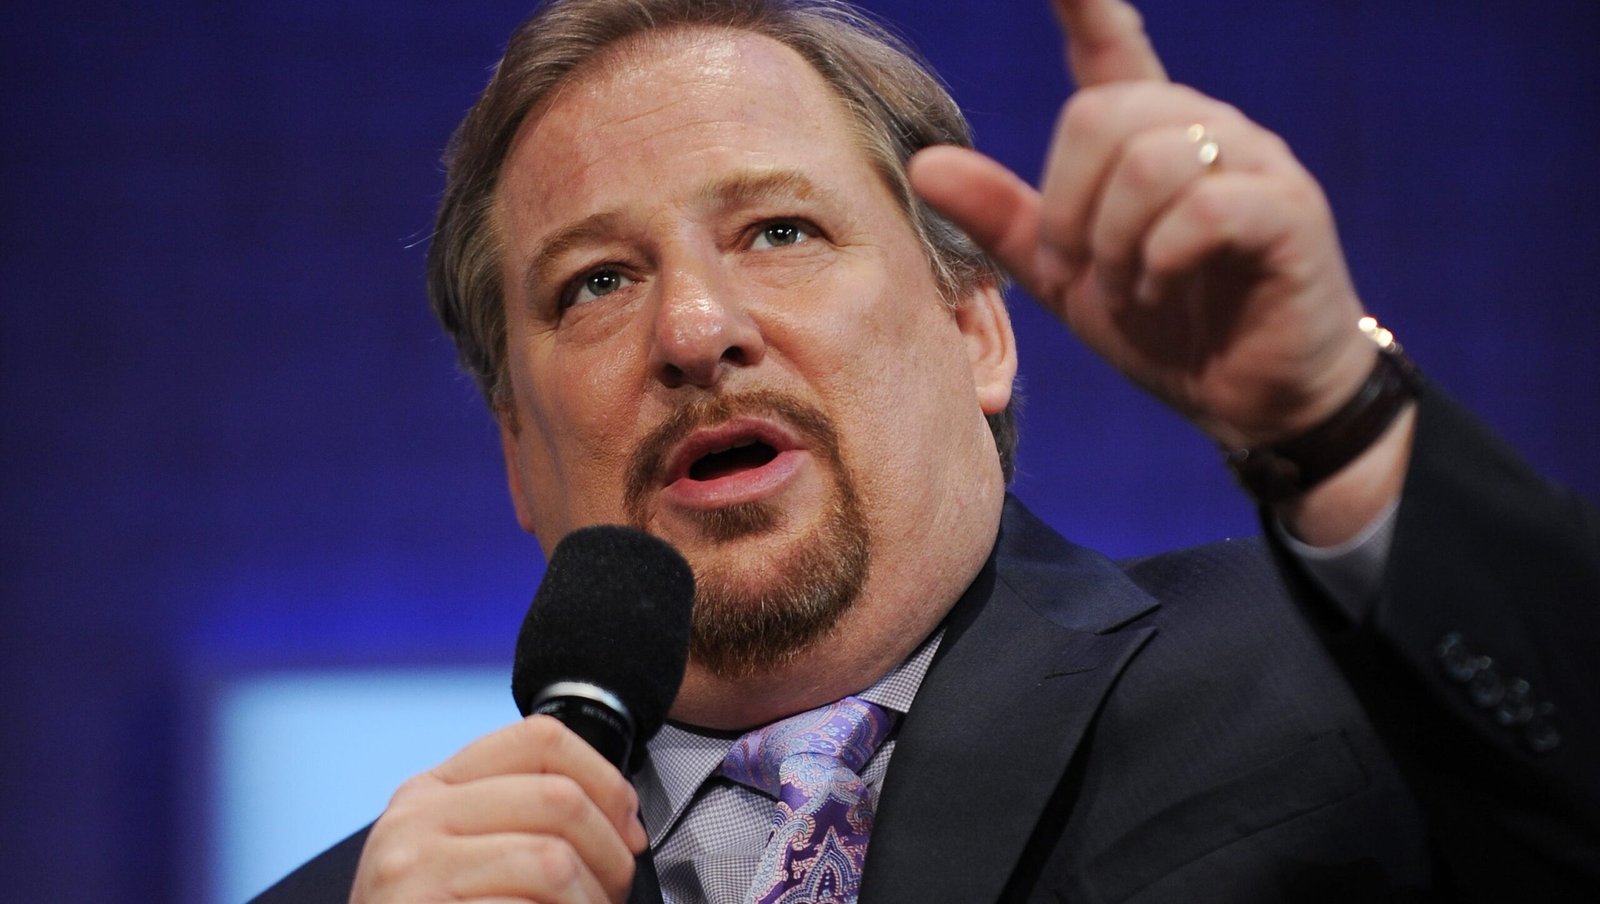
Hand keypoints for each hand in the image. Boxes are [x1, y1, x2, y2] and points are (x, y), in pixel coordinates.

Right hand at [350, 715, 646, 902]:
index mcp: (433, 790)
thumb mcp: (457, 854)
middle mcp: (416, 819)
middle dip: (610, 853)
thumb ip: (517, 819)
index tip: (627, 826)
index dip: (605, 777)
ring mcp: (413, 870)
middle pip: (559, 798)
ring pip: (552, 861)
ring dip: (589, 901)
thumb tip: (622, 823)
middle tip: (613, 891)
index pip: (540, 738)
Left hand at [909, 0, 1378, 450]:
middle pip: (1100, 116)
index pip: (1110, 46)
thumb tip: (924, 164)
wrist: (1251, 399)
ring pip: (1149, 160)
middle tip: (1076, 272)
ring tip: (1129, 290)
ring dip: (1115, 242)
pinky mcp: (1290, 212)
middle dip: (1067, 207)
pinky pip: (1205, 207)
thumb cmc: (1166, 328)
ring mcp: (1255, 164)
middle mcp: (1205, 129)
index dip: (1082, 2)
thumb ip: (1003, 222)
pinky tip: (1163, 292)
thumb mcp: (1066, 279)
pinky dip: (1163, 260)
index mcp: (1146, 137)